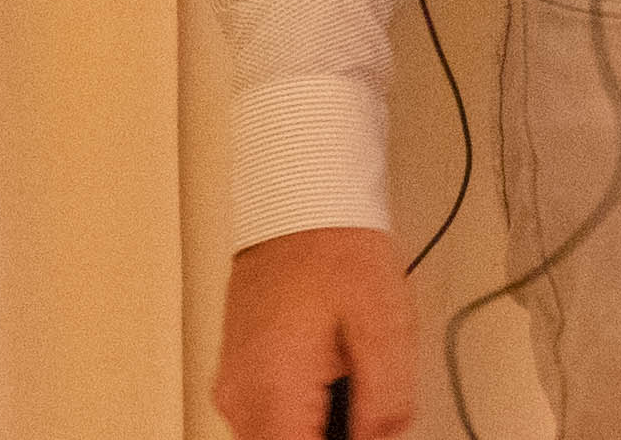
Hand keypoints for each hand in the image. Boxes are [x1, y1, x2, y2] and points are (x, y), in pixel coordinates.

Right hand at [214, 223, 420, 439]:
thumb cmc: (337, 251)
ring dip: (318, 423)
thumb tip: (385, 439)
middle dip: (332, 432)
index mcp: (272, 393)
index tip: (368, 429)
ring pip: (277, 435)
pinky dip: (303, 410)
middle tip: (366, 401)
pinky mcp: (238, 374)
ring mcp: (234, 387)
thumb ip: (386, 399)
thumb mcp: (385, 325)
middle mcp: (240, 399)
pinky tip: (333, 372)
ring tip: (352, 377)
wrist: (297, 203)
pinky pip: (268, 415)